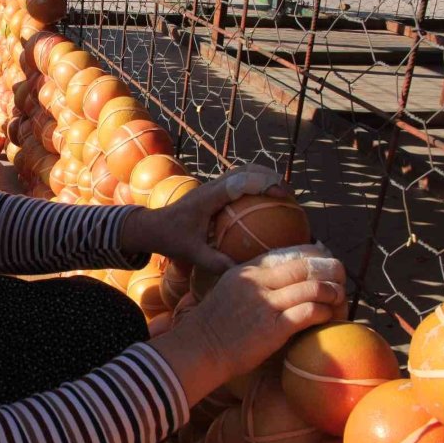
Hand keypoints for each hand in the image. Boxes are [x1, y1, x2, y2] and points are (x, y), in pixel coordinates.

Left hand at [121, 164, 290, 272]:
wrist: (152, 226)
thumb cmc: (170, 238)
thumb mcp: (192, 253)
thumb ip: (215, 262)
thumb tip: (242, 272)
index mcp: (209, 196)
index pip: (241, 182)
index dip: (265, 184)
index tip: (284, 196)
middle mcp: (213, 185)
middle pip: (248, 170)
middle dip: (272, 178)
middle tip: (291, 198)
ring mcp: (214, 185)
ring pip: (246, 171)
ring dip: (266, 178)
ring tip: (285, 198)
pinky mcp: (215, 190)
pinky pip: (241, 181)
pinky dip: (257, 186)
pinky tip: (269, 205)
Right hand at [148, 247, 345, 406]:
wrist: (201, 348)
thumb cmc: (215, 324)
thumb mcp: (228, 289)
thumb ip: (252, 281)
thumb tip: (280, 278)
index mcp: (246, 270)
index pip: (287, 253)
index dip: (311, 254)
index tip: (324, 258)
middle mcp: (257, 282)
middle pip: (304, 266)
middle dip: (329, 270)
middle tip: (340, 277)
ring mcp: (266, 303)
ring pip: (312, 287)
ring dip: (332, 292)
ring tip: (339, 298)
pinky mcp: (274, 327)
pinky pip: (310, 312)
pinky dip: (325, 312)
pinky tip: (328, 316)